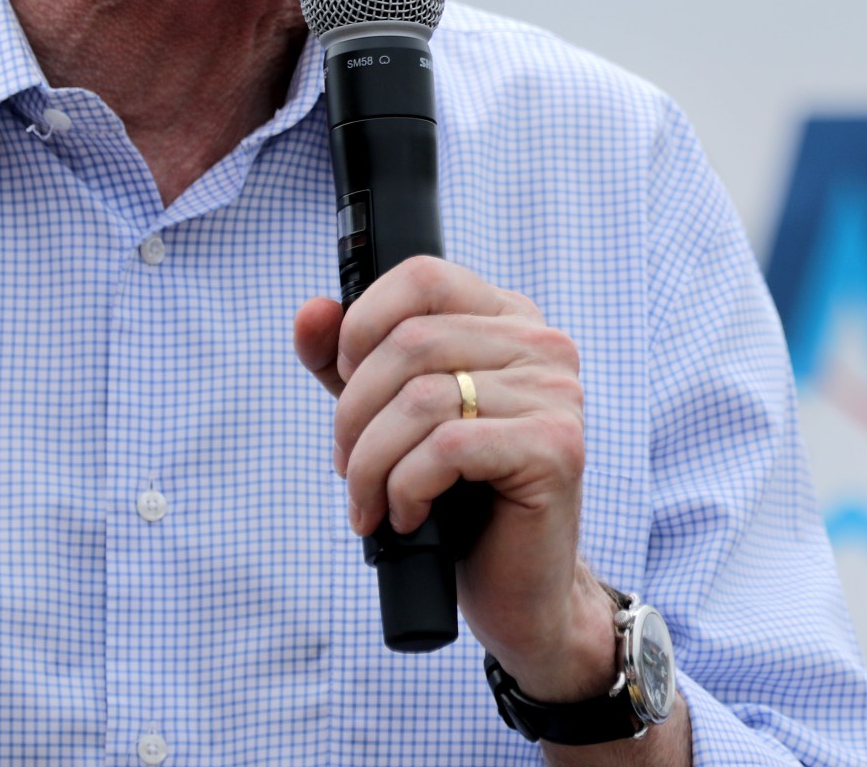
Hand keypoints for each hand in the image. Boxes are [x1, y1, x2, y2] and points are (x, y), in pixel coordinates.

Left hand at [293, 259, 617, 701]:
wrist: (519, 590)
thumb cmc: (458, 501)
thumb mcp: (389, 420)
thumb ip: (348, 364)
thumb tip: (310, 312)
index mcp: (507, 320)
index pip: (423, 276)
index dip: (364, 325)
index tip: (346, 382)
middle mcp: (542, 344)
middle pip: (411, 342)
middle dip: (354, 413)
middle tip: (346, 467)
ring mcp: (556, 394)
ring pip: (421, 399)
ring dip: (371, 462)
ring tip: (369, 503)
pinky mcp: (556, 449)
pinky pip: (447, 449)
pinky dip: (406, 488)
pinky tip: (409, 517)